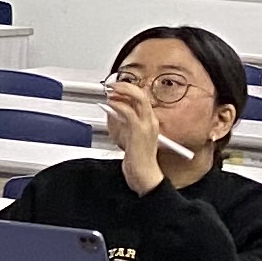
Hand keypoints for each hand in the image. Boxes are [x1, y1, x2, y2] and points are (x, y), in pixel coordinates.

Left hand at [102, 77, 168, 191]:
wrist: (143, 174)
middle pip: (142, 94)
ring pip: (139, 99)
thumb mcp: (127, 135)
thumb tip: (111, 109)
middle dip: (126, 86)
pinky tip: (111, 105)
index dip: (128, 90)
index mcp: (150, 121)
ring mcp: (146, 125)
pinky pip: (129, 112)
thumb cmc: (136, 158)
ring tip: (111, 92)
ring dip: (122, 92)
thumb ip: (121, 121)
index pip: (142, 98)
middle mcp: (151, 121)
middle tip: (112, 86)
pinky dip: (119, 105)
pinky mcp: (139, 131)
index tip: (116, 88)